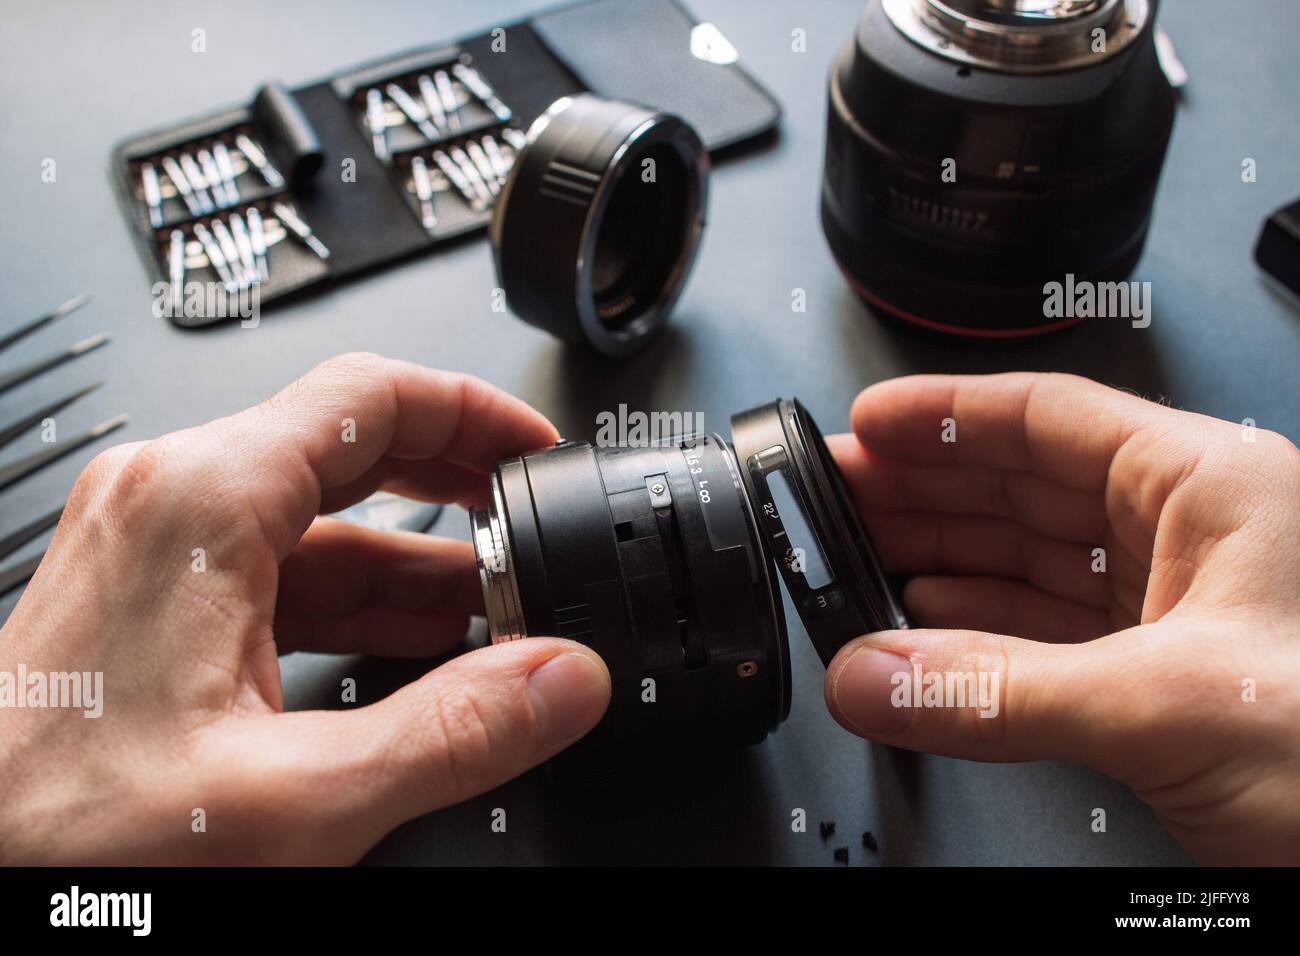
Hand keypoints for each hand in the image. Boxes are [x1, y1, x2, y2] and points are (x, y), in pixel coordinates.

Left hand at [0, 353, 610, 863]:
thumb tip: (561, 680)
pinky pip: (281, 574)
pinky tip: (414, 649)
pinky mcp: (154, 605)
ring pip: (320, 520)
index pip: (371, 397)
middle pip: (350, 447)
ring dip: (415, 559)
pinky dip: (358, 602)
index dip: (475, 413)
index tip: (536, 452)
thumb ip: (451, 734)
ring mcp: (157, 552)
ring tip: (495, 610)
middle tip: (531, 524)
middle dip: (457, 488)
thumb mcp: (288, 797)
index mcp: (199, 502)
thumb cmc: (57, 835)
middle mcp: (170, 504)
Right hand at [825, 372, 1299, 864]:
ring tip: (863, 555)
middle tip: (839, 492)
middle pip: (1027, 485)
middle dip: (927, 487)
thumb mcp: (1171, 703)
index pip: (1051, 418)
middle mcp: (1193, 537)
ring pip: (1033, 560)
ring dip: (943, 559)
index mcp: (1212, 488)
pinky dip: (979, 630)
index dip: (948, 414)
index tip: (871, 419)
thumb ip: (1000, 691)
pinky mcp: (1168, 678)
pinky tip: (929, 625)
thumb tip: (875, 676)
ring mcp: (1180, 608)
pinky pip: (1047, 632)